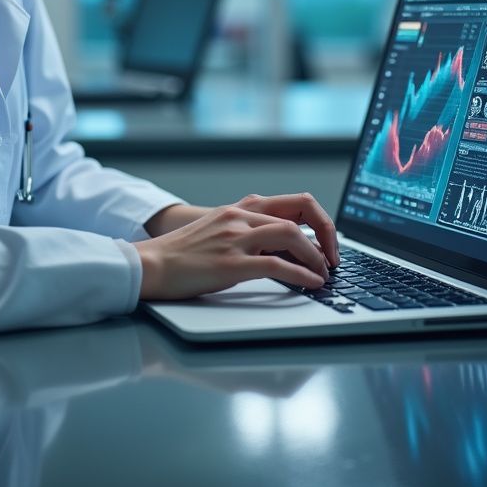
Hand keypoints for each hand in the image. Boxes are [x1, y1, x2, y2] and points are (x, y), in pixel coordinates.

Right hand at [133, 192, 338, 300]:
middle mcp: (241, 217)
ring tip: (324, 274)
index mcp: (241, 209)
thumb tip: (287, 250)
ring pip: (291, 236)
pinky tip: (311, 284)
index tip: (327, 244)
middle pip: (300, 211)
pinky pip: (276, 266)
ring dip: (316, 257)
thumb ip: (251, 233)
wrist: (152, 264)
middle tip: (333, 258)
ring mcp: (236, 238)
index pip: (295, 203)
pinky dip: (301, 275)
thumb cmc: (185, 254)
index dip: (320, 222)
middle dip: (327, 234)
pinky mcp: (231, 264)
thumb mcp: (221, 232)